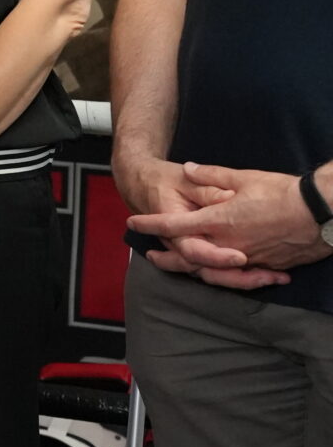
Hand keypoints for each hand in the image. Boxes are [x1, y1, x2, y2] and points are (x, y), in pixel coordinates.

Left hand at [128, 161, 325, 283]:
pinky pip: (237, 276)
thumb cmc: (284, 192)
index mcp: (217, 221)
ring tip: (179, 267)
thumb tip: (188, 169)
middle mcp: (227, 244)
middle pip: (186, 258)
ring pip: (210, 272)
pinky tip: (216, 273)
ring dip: (191, 270)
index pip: (173, 225)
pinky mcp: (265, 266)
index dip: (149, 224)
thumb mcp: (244, 178)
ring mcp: (246, 258)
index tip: (133, 223)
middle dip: (166, 258)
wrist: (323, 213)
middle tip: (150, 256)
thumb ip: (211, 175)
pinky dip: (223, 276)